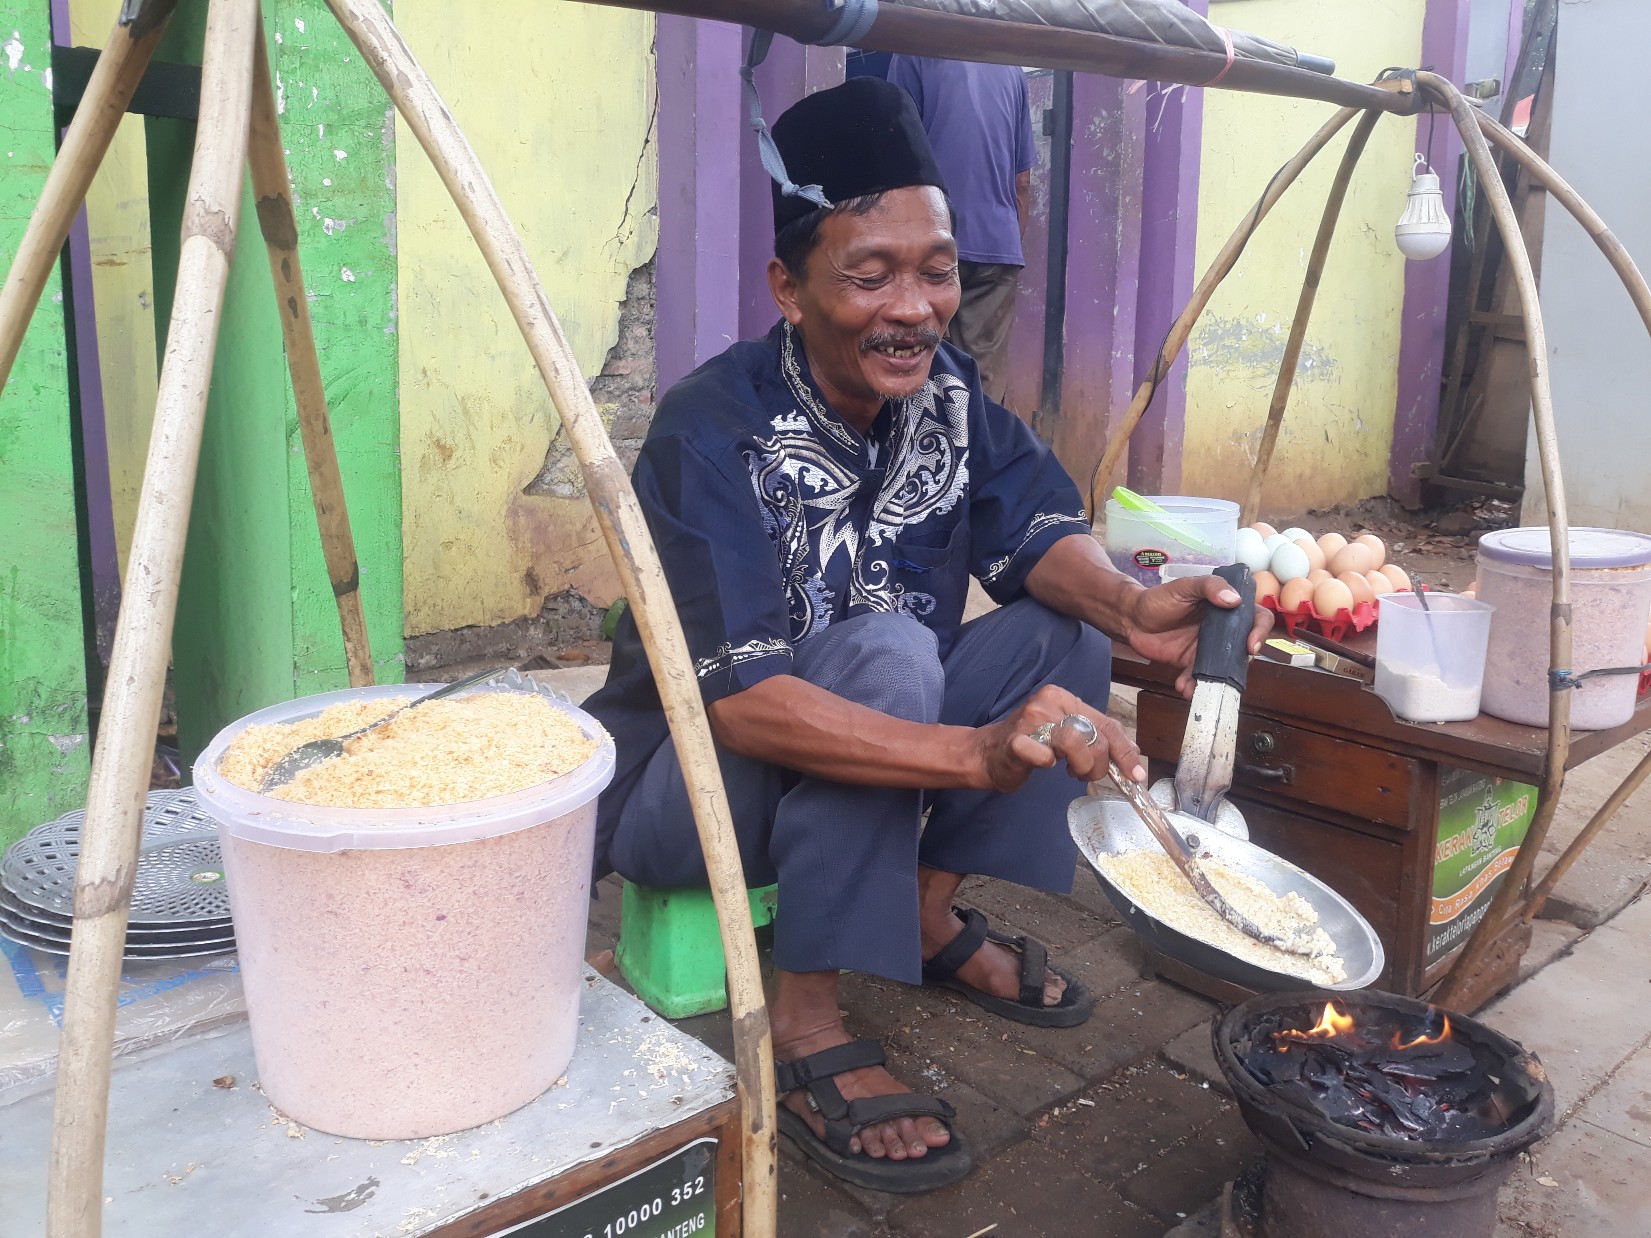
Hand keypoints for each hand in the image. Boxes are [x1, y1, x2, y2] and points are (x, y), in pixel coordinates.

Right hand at [970, 685, 1143, 792]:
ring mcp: (1030, 720)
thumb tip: (1133, 753)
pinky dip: (1048, 765)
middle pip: (1095, 736)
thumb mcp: (1067, 734)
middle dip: (1099, 764)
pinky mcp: (1016, 741)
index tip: (1136, 774)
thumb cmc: (1030, 744)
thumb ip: (1097, 737)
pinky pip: (1045, 757)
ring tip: (1071, 772)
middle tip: (1086, 773)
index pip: (1107, 723)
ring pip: (1076, 743)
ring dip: (1081, 766)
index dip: (1125, 752)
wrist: (986, 753)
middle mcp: (1047, 703)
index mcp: (1062, 697)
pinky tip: (1044, 764)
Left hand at [1124, 575, 1273, 697]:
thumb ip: (1208, 586)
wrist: (1132, 618)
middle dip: (1240, 664)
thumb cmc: (1160, 598)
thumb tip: (1233, 599)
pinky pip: (1198, 678)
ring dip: (1216, 681)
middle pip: (1243, 648)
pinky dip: (1193, 685)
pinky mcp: (1191, 663)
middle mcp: (1222, 630)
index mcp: (1226, 608)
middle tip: (1227, 672)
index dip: (1260, 632)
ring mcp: (1207, 649)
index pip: (1256, 617)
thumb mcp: (1185, 586)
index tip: (1250, 646)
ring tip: (1199, 686)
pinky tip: (1183, 686)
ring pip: (1223, 668)